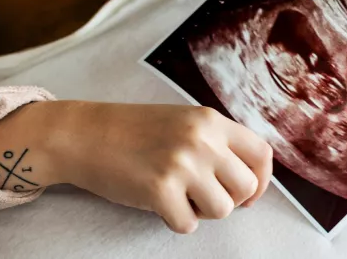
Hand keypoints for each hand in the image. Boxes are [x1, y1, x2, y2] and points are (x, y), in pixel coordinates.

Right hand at [0, 100, 272, 233]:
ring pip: (222, 210)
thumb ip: (215, 142)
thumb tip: (249, 180)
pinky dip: (174, 220)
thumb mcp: (182, 122)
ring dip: (201, 211)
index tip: (245, 193)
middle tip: (201, 195)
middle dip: (228, 199)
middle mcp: (202, 140)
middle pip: (246, 187)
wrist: (84, 135)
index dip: (261, 180)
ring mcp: (182, 164)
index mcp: (210, 120)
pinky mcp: (160, 190)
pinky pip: (188, 224)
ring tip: (177, 196)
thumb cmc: (131, 132)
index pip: (262, 154)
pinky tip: (157, 202)